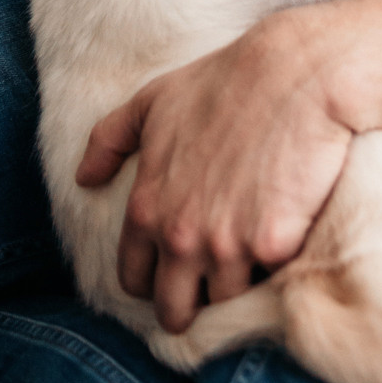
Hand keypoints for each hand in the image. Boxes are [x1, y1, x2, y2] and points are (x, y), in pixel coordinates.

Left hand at [77, 12, 354, 332]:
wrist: (297, 72)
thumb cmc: (225, 81)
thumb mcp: (154, 101)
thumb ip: (109, 140)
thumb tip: (84, 178)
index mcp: (146, 209)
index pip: (135, 280)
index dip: (153, 279)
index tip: (174, 271)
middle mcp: (180, 237)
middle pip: (174, 310)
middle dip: (189, 303)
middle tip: (211, 285)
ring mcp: (227, 247)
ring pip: (224, 303)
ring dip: (237, 287)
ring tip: (251, 263)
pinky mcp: (275, 248)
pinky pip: (270, 284)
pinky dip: (276, 273)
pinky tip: (284, 248)